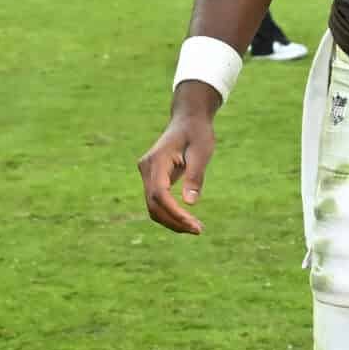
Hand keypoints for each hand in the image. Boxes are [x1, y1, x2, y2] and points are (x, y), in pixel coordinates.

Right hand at [136, 93, 217, 233]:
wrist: (188, 119)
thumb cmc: (197, 133)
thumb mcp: (202, 151)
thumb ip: (195, 176)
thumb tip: (190, 203)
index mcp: (157, 160)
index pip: (160, 194)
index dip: (175, 213)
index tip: (194, 225)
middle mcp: (146, 168)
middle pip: (153, 204)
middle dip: (174, 221)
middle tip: (198, 230)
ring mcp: (147, 173)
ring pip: (152, 206)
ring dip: (171, 221)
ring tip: (195, 228)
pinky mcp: (152, 178)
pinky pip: (157, 201)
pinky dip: (170, 214)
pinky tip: (187, 220)